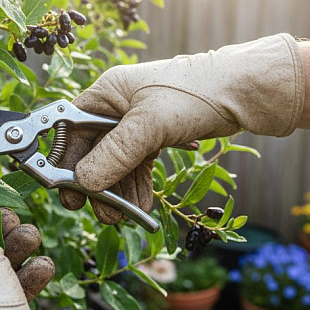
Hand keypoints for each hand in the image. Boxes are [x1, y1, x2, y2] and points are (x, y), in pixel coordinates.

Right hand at [59, 34, 305, 223]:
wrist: (244, 92)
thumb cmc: (196, 94)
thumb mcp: (151, 125)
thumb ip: (116, 154)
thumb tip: (84, 182)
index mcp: (105, 93)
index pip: (70, 130)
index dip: (65, 160)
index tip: (65, 190)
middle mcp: (115, 108)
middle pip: (92, 152)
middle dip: (97, 184)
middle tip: (103, 212)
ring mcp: (135, 124)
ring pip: (116, 164)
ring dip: (118, 191)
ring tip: (123, 217)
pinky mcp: (154, 137)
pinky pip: (136, 166)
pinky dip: (137, 186)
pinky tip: (141, 207)